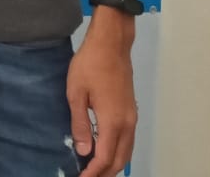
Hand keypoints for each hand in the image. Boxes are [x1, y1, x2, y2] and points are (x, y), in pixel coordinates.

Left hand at [66, 19, 138, 176]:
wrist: (111, 45)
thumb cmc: (89, 66)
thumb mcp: (76, 93)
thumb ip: (81, 124)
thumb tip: (84, 151)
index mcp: (113, 122)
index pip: (105, 157)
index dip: (94, 173)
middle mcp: (128, 124)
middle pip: (120, 159)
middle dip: (104, 173)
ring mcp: (132, 118)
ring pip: (127, 151)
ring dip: (113, 164)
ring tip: (95, 170)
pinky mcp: (131, 111)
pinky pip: (128, 141)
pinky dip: (118, 152)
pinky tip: (105, 151)